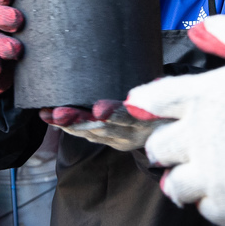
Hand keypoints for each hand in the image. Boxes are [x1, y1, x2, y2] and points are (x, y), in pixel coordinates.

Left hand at [40, 99, 166, 150]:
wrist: (178, 122)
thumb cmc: (173, 99)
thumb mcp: (174, 94)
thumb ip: (161, 91)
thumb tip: (157, 83)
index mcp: (153, 120)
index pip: (133, 116)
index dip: (115, 113)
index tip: (98, 110)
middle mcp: (136, 134)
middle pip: (106, 128)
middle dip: (80, 121)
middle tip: (58, 113)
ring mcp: (123, 141)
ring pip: (92, 134)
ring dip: (67, 124)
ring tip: (46, 114)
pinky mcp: (114, 142)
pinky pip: (89, 135)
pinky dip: (69, 127)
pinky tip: (49, 117)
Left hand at [125, 16, 224, 225]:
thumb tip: (200, 29)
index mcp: (206, 94)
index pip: (157, 99)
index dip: (145, 103)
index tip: (139, 108)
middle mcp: (200, 135)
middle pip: (158, 147)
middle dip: (164, 147)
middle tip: (176, 148)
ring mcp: (211, 174)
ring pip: (174, 185)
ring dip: (182, 181)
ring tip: (196, 180)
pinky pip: (206, 211)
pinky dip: (213, 205)